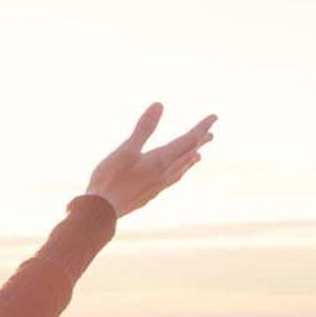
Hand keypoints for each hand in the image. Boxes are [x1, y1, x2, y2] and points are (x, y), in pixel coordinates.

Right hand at [85, 104, 216, 217]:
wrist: (101, 212)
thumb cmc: (110, 179)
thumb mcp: (126, 150)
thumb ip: (143, 128)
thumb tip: (159, 104)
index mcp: (160, 160)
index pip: (188, 140)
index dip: (202, 127)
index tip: (214, 117)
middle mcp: (164, 174)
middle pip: (187, 155)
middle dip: (199, 142)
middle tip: (211, 134)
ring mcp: (157, 187)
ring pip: (180, 170)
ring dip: (190, 160)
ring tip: (197, 156)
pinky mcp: (147, 196)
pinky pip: (170, 181)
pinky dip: (178, 173)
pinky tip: (171, 177)